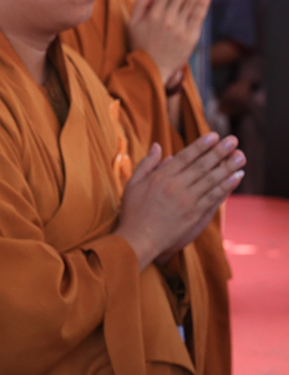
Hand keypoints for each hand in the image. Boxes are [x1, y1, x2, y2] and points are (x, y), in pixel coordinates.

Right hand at [115, 135, 244, 268]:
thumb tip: (158, 146)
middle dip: (219, 151)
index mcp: (160, 177)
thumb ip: (147, 163)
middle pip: (202, 165)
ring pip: (211, 179)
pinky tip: (237, 176)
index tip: (214, 135)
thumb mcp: (133, 183)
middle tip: (233, 140)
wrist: (138, 239)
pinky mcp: (195, 214)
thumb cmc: (132, 212)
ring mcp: (186, 200)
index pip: (185, 156)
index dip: (201, 145)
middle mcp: (175, 186)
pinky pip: (214, 196)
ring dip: (228, 166)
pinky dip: (227, 186)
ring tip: (241, 156)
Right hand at [128, 0, 211, 84]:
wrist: (151, 70)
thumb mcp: (133, 24)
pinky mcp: (191, 37)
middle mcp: (168, 20)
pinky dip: (203, 3)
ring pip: (191, 2)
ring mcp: (181, 28)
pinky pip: (198, 17)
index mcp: (154, 15)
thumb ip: (141, 4)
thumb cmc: (140, 45)